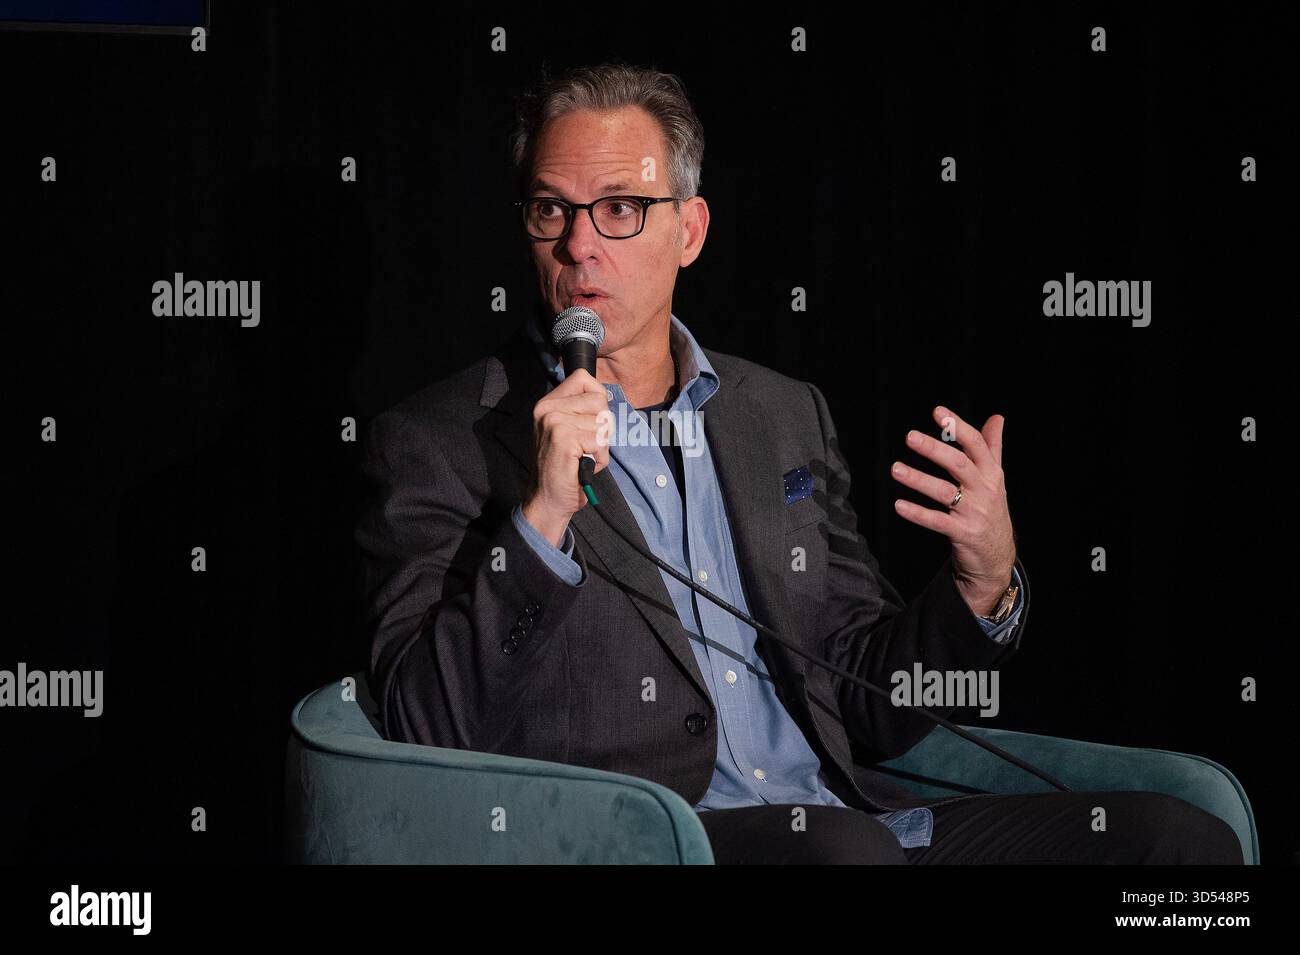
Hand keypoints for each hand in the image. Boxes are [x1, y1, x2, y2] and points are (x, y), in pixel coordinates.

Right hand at [522, 369, 613, 546]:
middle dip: (602, 426)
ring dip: (601, 446)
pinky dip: (599, 458)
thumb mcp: (567, 430)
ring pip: (603, 423)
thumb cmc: (564, 467)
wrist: (548, 499)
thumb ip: (580, 410)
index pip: (583, 378)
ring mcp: (554, 422)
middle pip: (599, 400)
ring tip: (583, 456)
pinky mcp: (564, 439)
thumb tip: (604, 395)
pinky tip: (583, 465)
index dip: (597, 397)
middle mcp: (548, 409)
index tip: (590, 420)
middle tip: (586, 445)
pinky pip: (600, 442)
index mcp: (547, 403)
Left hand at [890, 405, 1015, 615]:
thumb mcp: (996, 478)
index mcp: (992, 473)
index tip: (938, 412)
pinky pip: (938, 521)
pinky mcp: (963, 534)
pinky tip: (899, 505)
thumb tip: (997, 417)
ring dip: (919, 479)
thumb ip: (992, 447)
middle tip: (909, 436)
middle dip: (934, 449)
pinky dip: (918, 514)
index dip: (957, 426)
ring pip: (945, 492)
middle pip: (959, 464)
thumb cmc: (991, 509)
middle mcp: (985, 490)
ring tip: (895, 469)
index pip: (976, 444)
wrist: (997, 555)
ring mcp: (974, 513)